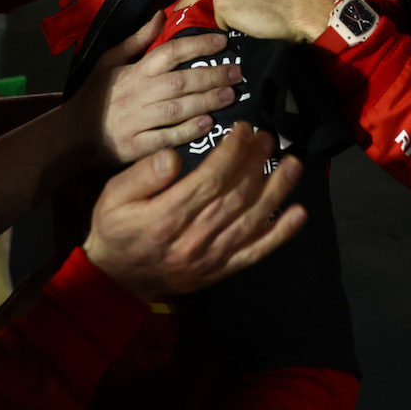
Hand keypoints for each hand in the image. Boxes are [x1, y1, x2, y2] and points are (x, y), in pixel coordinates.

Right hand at [75, 11, 241, 163]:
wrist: (73, 133)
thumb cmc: (96, 94)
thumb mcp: (109, 60)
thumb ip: (137, 39)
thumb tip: (161, 14)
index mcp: (135, 71)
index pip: (170, 52)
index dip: (197, 45)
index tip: (223, 42)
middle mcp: (139, 93)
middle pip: (180, 81)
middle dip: (211, 75)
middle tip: (237, 72)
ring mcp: (138, 120)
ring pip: (177, 108)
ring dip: (206, 101)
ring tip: (230, 95)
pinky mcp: (138, 145)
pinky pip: (167, 137)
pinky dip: (187, 130)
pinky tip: (207, 124)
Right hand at [83, 123, 305, 301]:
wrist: (116, 280)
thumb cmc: (115, 230)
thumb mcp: (112, 196)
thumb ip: (142, 175)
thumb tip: (174, 156)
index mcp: (166, 217)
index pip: (210, 179)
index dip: (233, 152)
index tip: (243, 129)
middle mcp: (193, 239)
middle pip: (236, 196)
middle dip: (257, 162)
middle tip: (268, 137)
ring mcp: (210, 258)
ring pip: (251, 220)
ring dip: (277, 191)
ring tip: (293, 164)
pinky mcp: (221, 271)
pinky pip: (255, 252)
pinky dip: (279, 234)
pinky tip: (298, 214)